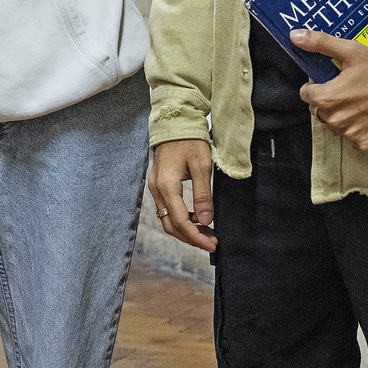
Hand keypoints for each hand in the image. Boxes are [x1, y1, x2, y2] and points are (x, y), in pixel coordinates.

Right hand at [148, 138, 216, 253]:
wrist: (174, 123)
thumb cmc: (190, 141)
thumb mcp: (202, 166)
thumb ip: (203, 195)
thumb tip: (206, 221)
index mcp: (167, 186)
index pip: (180, 221)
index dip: (196, 237)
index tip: (213, 244)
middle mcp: (156, 190)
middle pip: (170, 225)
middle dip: (191, 237)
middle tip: (212, 242)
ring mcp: (155, 187)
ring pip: (167, 219)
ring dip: (186, 229)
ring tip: (207, 232)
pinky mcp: (158, 185)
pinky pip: (167, 209)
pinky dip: (181, 219)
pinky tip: (197, 218)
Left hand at [294, 30, 367, 152]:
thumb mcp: (351, 50)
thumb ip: (320, 43)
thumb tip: (294, 35)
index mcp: (327, 98)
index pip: (307, 94)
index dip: (317, 86)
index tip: (332, 81)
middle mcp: (336, 120)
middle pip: (320, 111)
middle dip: (329, 101)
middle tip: (349, 90)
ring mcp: (351, 134)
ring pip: (336, 126)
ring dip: (342, 116)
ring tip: (360, 102)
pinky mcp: (367, 143)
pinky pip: (353, 138)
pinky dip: (359, 129)